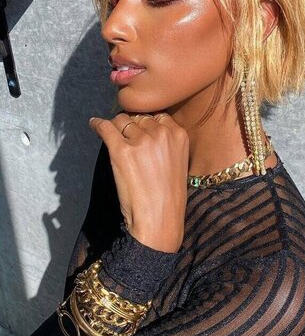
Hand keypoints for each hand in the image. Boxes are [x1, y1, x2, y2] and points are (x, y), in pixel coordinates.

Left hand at [89, 112, 188, 252]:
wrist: (160, 219)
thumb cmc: (168, 196)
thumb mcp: (177, 162)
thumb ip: (166, 143)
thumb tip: (143, 129)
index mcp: (179, 134)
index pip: (158, 115)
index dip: (146, 122)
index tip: (139, 129)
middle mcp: (161, 133)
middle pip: (139, 117)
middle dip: (131, 125)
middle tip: (125, 137)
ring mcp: (141, 140)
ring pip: (122, 120)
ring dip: (116, 127)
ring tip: (111, 135)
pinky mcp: (121, 150)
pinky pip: (105, 127)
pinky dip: (97, 125)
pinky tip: (94, 124)